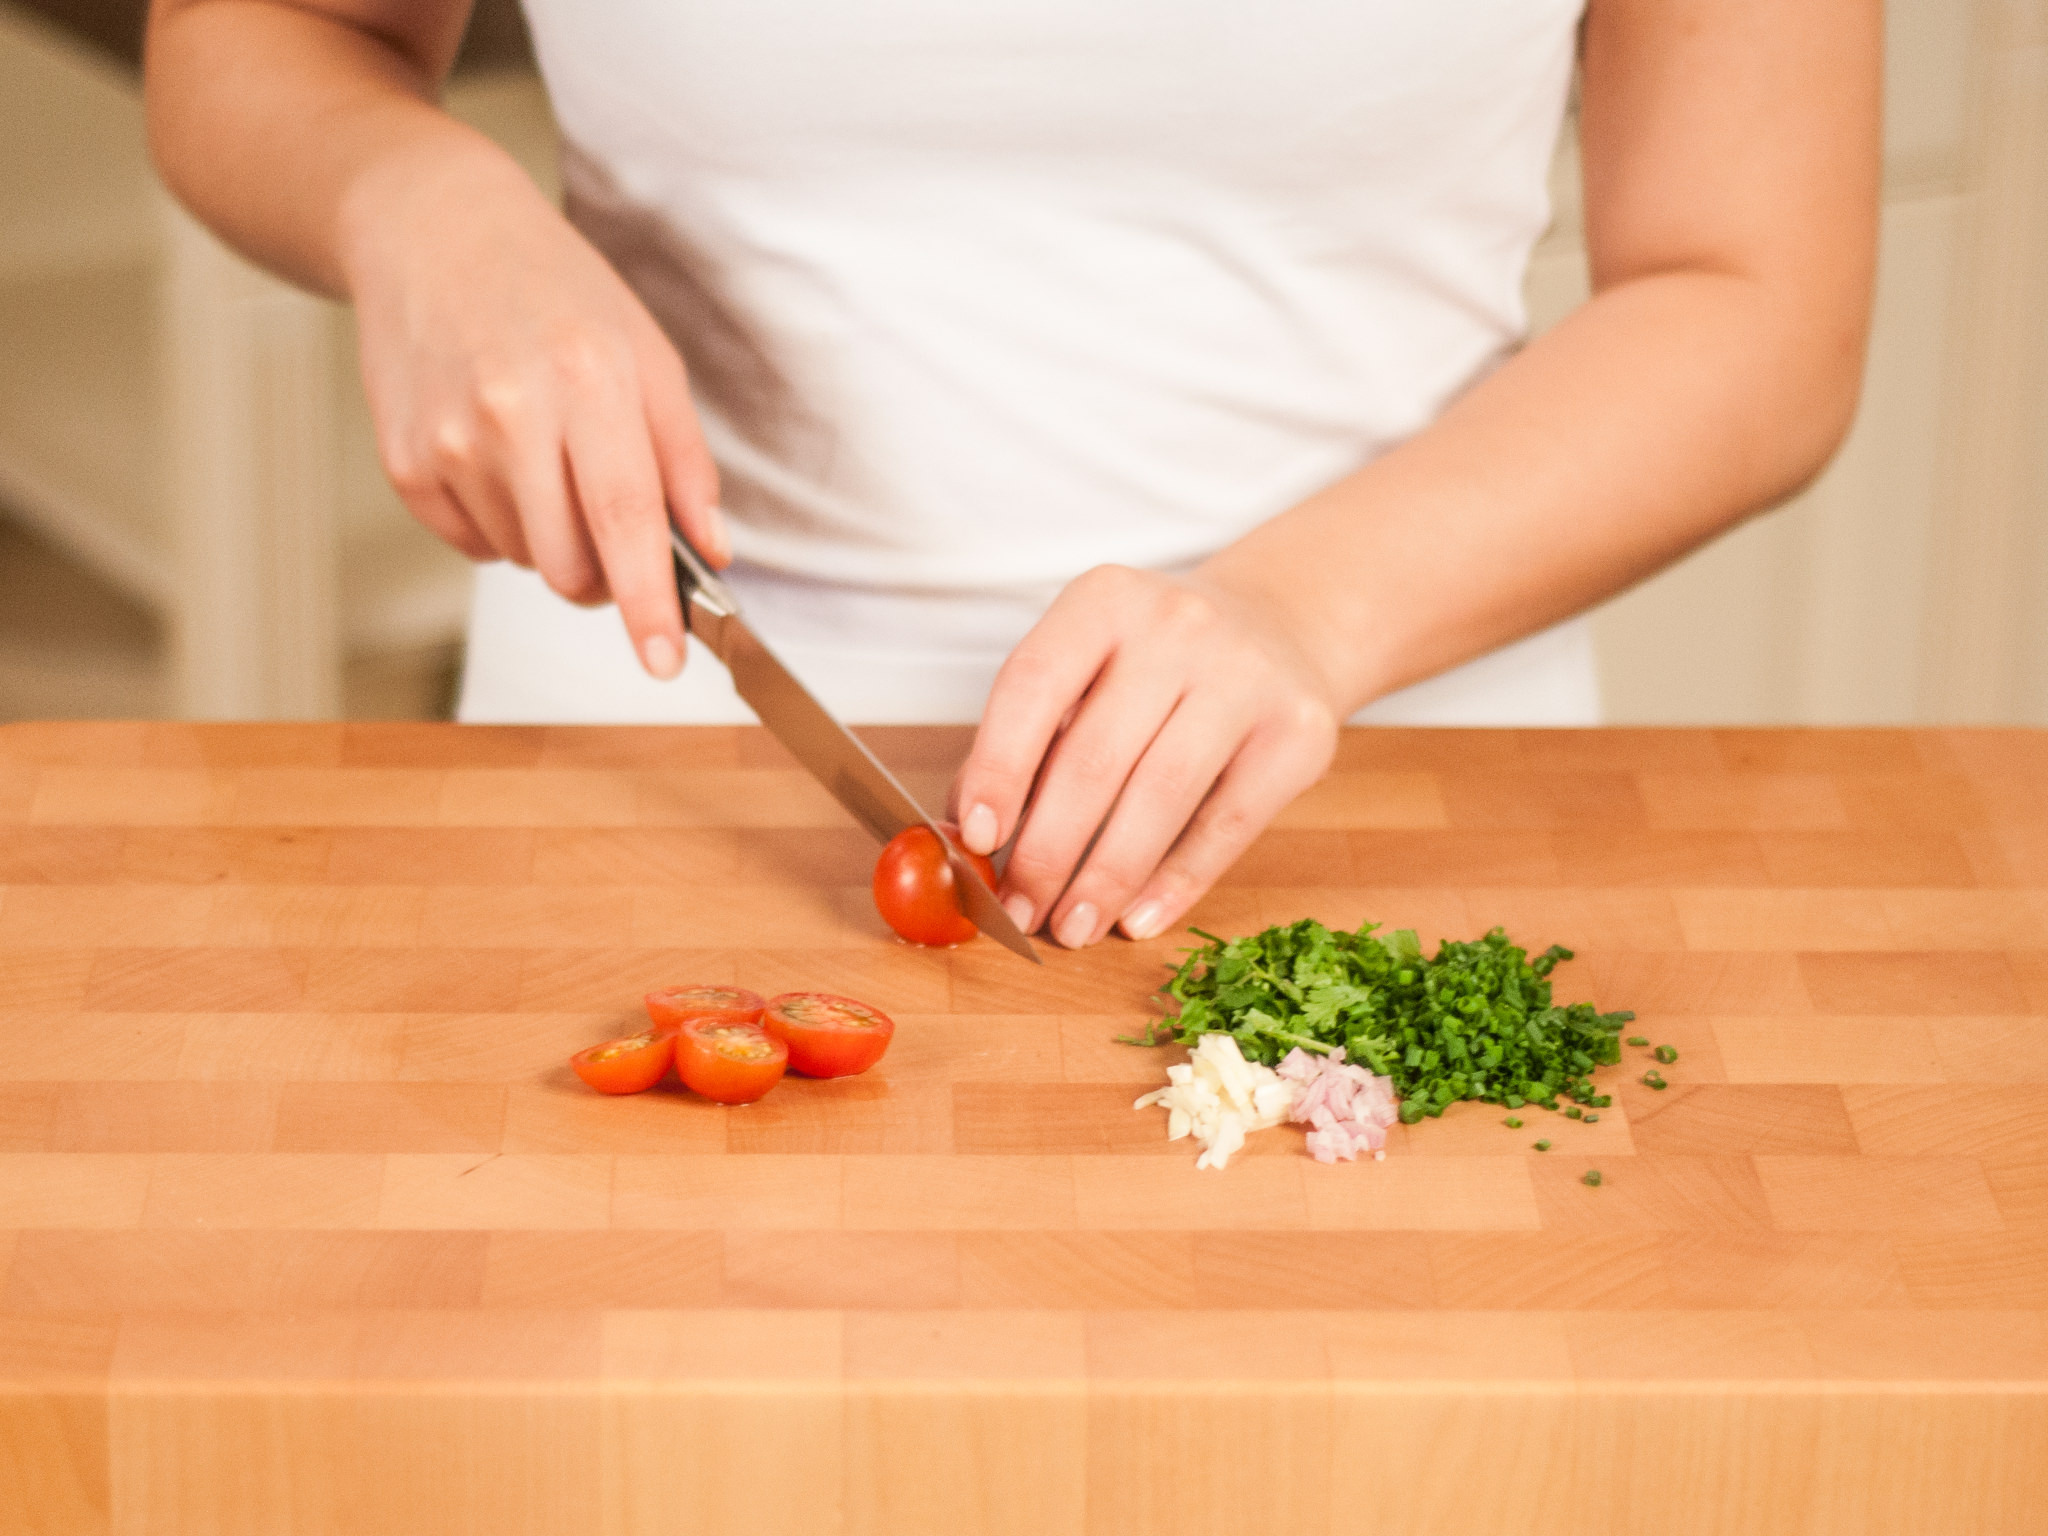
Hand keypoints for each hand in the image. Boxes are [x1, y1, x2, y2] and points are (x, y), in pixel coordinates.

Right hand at [343, 146, 725, 678]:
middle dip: (604, 572)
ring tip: (543, 452)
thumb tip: (711, 550)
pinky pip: (473, 544)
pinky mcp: (403, 462)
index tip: (664, 660)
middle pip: (570, 565)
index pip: (625, 520)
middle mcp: (510, 412)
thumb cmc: (553, 291)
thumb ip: (684, 461)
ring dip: (550, 536)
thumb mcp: (647, 354)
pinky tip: (496, 453)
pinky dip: (499, 521)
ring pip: (524, 561)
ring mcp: (447, 440)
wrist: (430, 231)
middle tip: (609, 521)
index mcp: (587, 379)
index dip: (646, 602)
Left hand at [950, 565, 1340, 948]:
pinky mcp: (1299, 732)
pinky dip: (1176, 881)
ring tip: (1071, 927)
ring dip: (1105, 878)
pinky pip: (1227, 824)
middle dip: (1046, 850)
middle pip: (1095, 756)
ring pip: (1160, 795)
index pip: (1034, 685)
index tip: (974, 839)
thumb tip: (964, 835)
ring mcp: (1246, 675)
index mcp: (1104, 601)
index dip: (997, 767)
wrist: (1284, 625)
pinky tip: (1137, 920)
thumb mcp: (1087, 668)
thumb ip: (1026, 739)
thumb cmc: (1157, 664)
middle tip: (1017, 912)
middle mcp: (1178, 626)